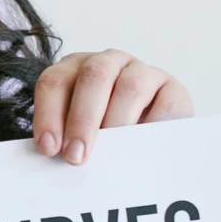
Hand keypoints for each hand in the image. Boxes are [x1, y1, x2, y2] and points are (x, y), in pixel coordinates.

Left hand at [33, 50, 191, 166]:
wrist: (150, 139)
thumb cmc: (104, 138)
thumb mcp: (80, 135)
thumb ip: (66, 140)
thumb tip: (60, 158)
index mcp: (75, 70)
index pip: (56, 81)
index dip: (49, 114)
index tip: (48, 148)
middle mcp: (108, 63)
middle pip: (94, 76)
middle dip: (83, 119)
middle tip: (76, 156)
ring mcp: (142, 72)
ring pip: (130, 86)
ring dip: (117, 122)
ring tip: (112, 153)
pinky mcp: (172, 89)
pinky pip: (165, 103)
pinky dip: (153, 125)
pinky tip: (144, 147)